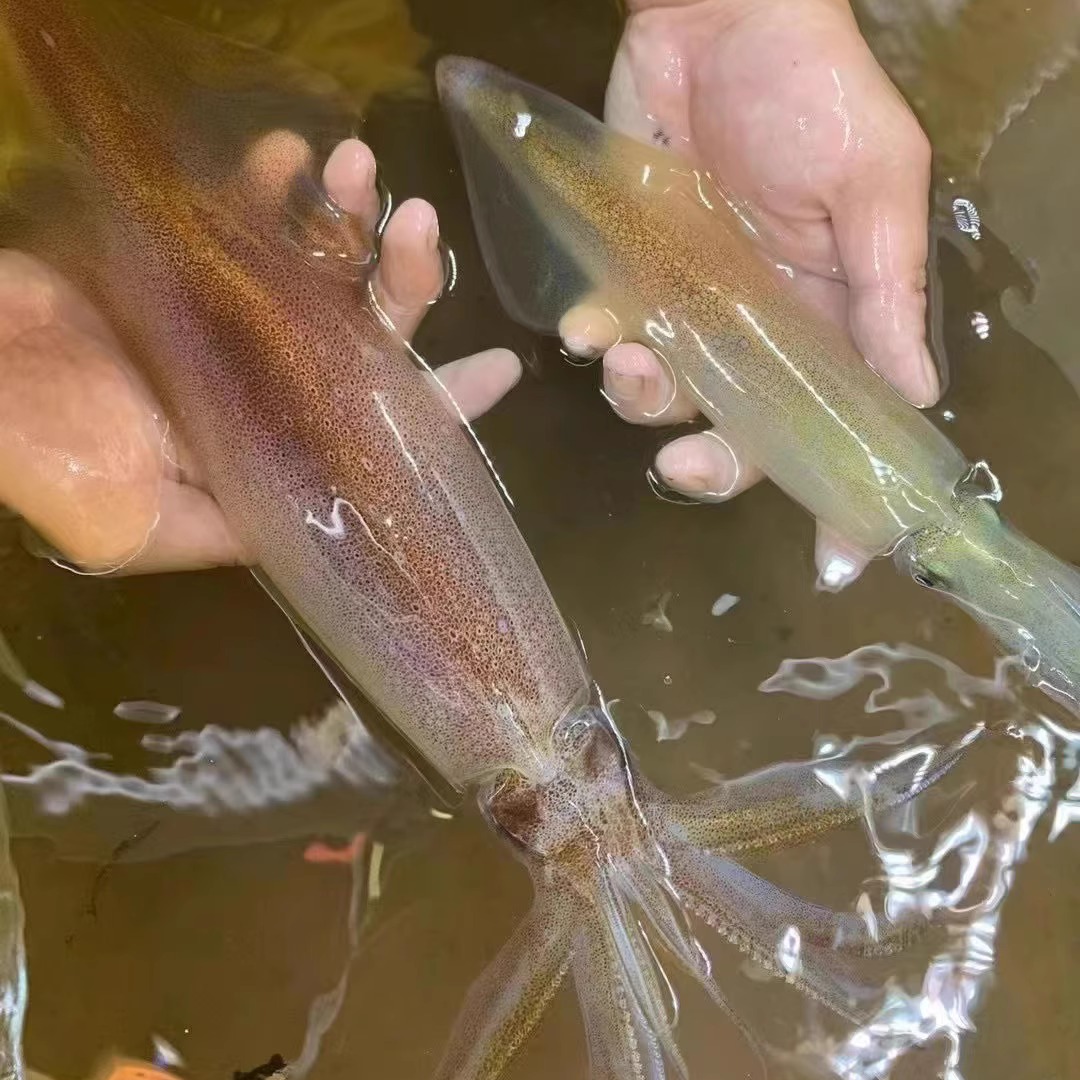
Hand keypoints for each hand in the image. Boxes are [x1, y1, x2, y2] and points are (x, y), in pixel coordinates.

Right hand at [0, 138, 520, 574]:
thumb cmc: (47, 462)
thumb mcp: (146, 527)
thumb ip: (243, 527)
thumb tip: (349, 518)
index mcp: (272, 450)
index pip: (377, 433)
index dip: (441, 406)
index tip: (499, 369)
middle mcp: (268, 385)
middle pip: (364, 337)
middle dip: (403, 283)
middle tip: (416, 227)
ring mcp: (233, 318)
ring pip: (318, 268)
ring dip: (349, 216)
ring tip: (360, 166)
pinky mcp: (188, 264)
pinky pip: (246, 216)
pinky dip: (271, 183)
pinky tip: (290, 153)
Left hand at [566, 0, 937, 581]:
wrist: (723, 12)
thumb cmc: (815, 90)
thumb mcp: (874, 185)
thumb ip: (883, 292)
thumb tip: (917, 396)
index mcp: (825, 319)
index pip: (831, 426)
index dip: (838, 495)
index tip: (835, 556)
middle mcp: (753, 329)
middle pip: (736, 432)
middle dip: (711, 463)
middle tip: (683, 462)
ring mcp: (687, 303)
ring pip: (663, 393)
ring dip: (642, 399)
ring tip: (628, 363)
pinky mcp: (629, 267)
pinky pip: (608, 331)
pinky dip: (595, 341)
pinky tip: (588, 331)